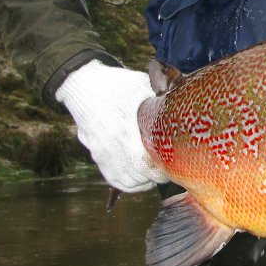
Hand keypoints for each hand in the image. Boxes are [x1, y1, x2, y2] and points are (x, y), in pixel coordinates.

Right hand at [56, 59, 168, 191]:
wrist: (81, 84)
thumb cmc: (115, 84)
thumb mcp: (142, 87)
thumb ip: (161, 99)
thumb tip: (184, 102)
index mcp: (124, 133)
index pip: (146, 168)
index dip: (163, 171)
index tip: (175, 165)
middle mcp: (110, 148)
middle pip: (138, 179)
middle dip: (156, 177)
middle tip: (170, 168)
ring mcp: (101, 153)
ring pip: (125, 182)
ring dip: (143, 181)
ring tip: (156, 173)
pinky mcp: (96, 154)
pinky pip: (113, 178)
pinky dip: (128, 181)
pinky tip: (140, 175)